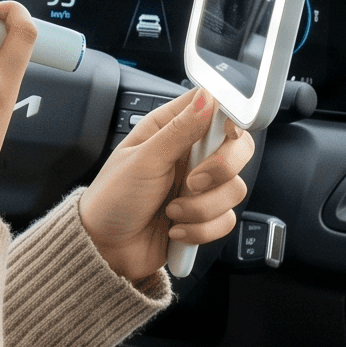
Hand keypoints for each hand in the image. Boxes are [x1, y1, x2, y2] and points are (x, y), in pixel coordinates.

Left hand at [77, 88, 253, 284]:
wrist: (106, 248)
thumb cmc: (112, 199)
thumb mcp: (143, 160)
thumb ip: (179, 130)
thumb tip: (207, 98)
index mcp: (171, 130)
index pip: (215, 108)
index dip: (229, 117)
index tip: (228, 133)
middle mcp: (191, 155)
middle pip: (239, 148)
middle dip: (221, 169)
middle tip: (192, 182)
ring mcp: (200, 187)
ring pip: (234, 189)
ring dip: (201, 207)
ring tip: (171, 211)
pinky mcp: (204, 216)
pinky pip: (226, 220)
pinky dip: (200, 229)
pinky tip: (175, 228)